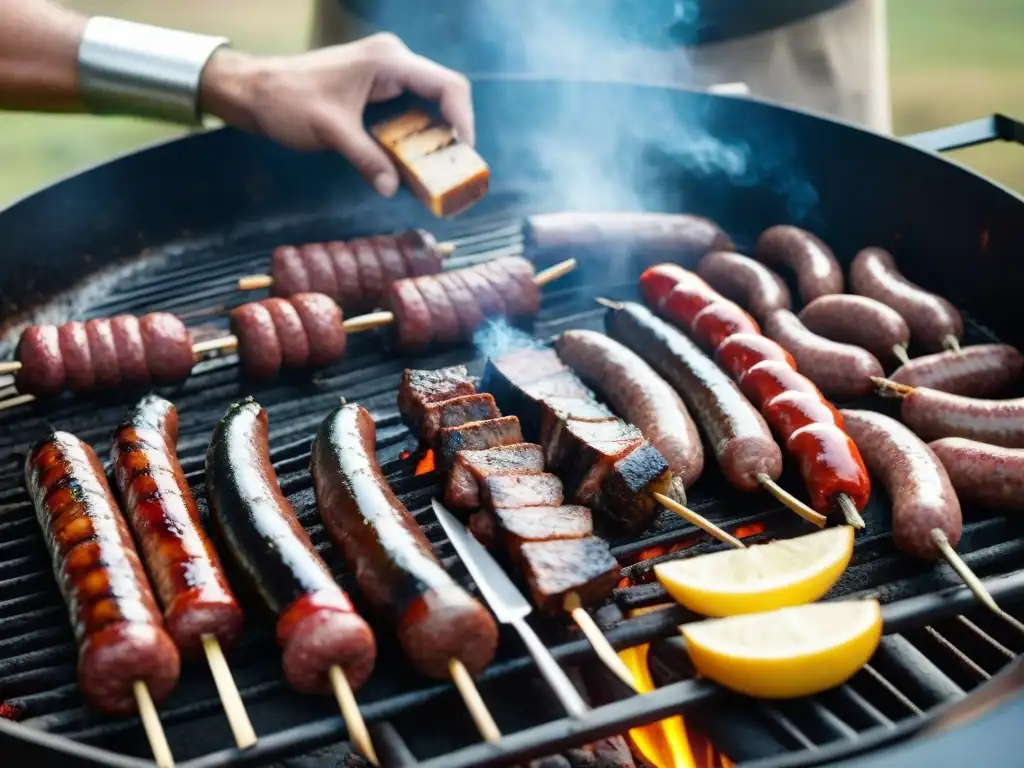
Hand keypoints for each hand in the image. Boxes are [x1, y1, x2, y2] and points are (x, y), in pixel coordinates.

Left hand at [200, 34, 473, 196]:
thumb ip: (366, 158)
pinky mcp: (378, 85)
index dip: (464, 120)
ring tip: (438, 170)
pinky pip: (411, 107)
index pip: (447, 86)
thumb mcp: (331, 132)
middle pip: (444, 93)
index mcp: (388, 61)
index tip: (463, 155)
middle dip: (453, 132)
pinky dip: (418, 133)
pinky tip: (415, 160)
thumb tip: (392, 189)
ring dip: (436, 135)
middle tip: (454, 170)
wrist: (254, 90)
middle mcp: (394, 60)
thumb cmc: (287, 101)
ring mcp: (387, 71)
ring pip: (430, 102)